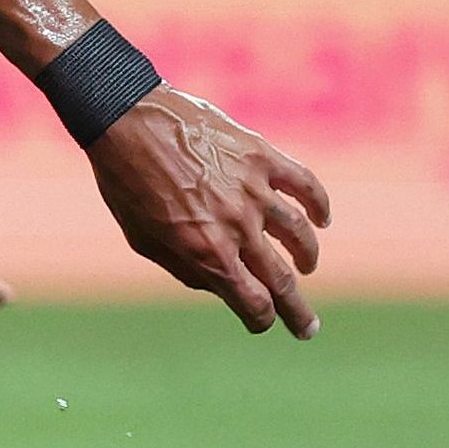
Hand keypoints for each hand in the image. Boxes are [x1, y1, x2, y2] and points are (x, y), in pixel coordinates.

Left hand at [86, 86, 330, 335]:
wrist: (126, 119)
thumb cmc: (126, 182)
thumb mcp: (143, 240)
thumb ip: (185, 268)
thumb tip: (220, 287)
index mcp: (206, 252)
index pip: (251, 302)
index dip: (260, 319)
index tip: (263, 322)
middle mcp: (237, 226)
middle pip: (282, 280)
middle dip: (297, 310)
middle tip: (308, 329)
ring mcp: (254, 190)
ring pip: (298, 234)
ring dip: (307, 256)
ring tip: (307, 266)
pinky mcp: (262, 157)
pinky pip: (305, 185)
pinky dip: (319, 205)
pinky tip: (322, 219)